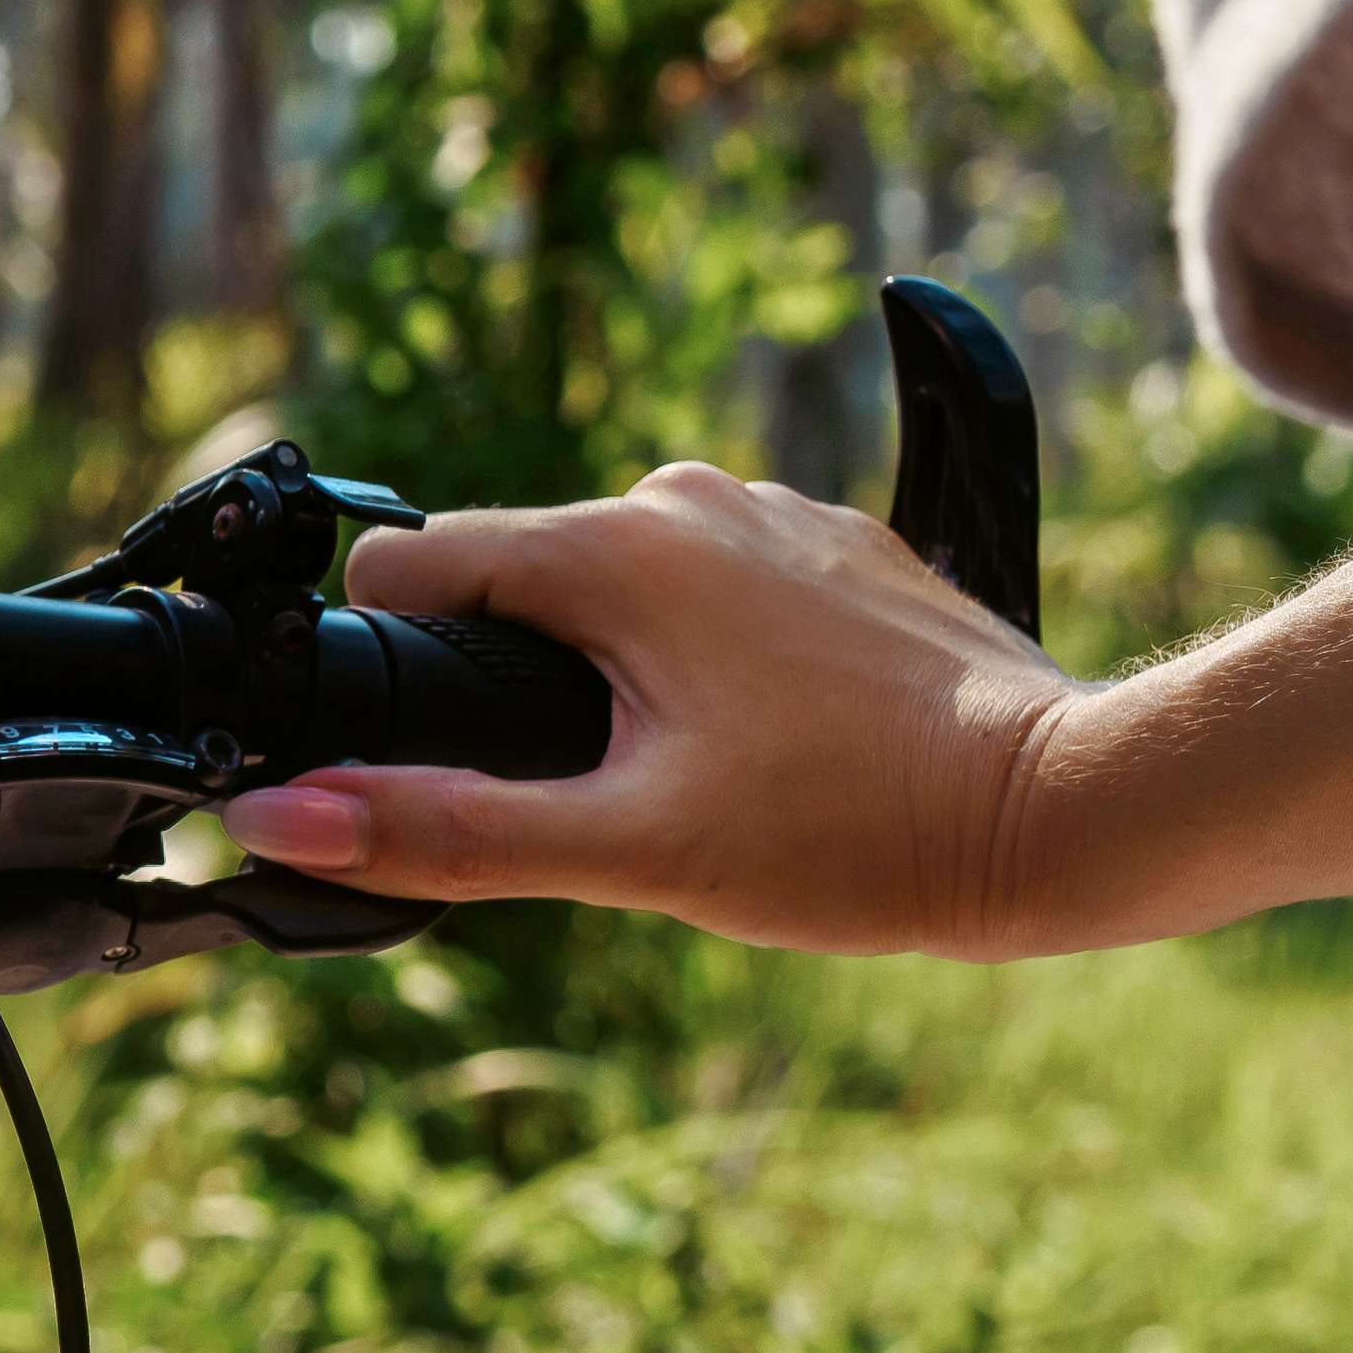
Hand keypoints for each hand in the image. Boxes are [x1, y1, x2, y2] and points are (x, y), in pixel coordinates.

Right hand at [220, 464, 1082, 957]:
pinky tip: (776, 738)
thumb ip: (443, 831)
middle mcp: (684, 499)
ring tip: (701, 772)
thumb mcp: (632, 852)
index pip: (412, 562)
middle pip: (518, 576)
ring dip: (622, 668)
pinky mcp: (842, 546)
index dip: (394, 661)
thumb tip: (279, 816)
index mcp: (610, 550)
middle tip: (605, 789)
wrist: (1074, 811)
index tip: (443, 753)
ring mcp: (773, 513)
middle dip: (522, 681)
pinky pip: (718, 584)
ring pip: (621, 584)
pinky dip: (711, 653)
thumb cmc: (862, 836)